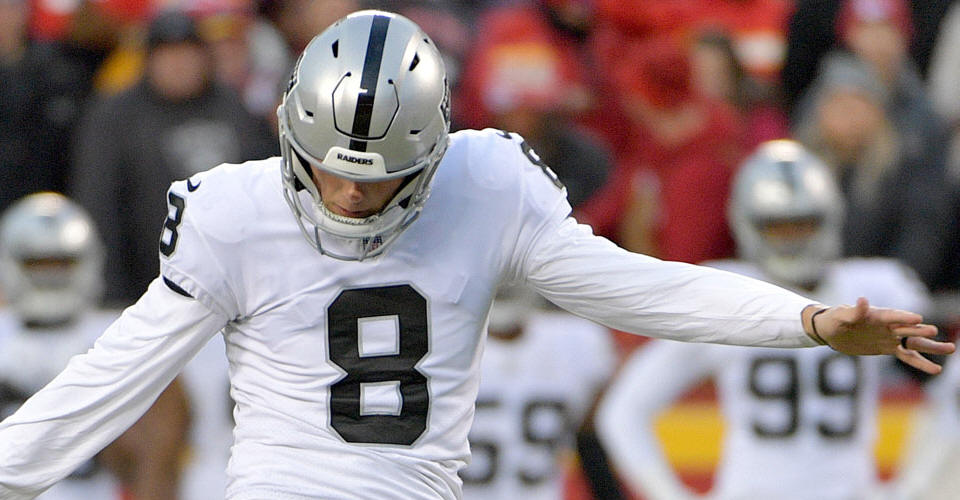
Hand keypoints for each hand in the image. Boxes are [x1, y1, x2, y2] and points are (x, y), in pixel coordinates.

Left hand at [805, 297, 954, 373]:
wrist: (831, 331)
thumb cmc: (834, 319)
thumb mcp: (840, 316)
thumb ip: (853, 311)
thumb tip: (862, 300)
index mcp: (876, 315)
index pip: (892, 316)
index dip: (903, 317)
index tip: (918, 319)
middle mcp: (887, 326)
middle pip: (908, 329)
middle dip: (920, 331)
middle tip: (934, 331)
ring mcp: (890, 337)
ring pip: (913, 342)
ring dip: (930, 346)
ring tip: (950, 348)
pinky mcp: (888, 349)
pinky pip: (907, 356)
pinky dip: (920, 362)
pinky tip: (936, 369)